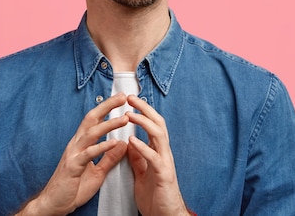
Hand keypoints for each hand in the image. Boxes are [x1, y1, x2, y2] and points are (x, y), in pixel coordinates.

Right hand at [17, 93, 128, 215]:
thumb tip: (122, 144)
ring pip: (91, 133)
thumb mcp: (97, 172)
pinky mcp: (73, 166)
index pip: (95, 120)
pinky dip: (101, 147)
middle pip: (91, 119)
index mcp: (81, 143)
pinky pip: (88, 154)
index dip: (107, 108)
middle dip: (107, 106)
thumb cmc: (73, 188)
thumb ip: (109, 158)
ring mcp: (74, 154)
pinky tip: (113, 142)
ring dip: (109, 124)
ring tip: (124, 118)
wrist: (53, 205)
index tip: (121, 98)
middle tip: (122, 97)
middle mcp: (76, 144)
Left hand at [126, 95, 189, 215]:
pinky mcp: (164, 175)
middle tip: (131, 98)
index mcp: (158, 151)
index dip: (143, 111)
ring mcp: (165, 162)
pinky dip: (143, 147)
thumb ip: (138, 158)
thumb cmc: (155, 197)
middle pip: (158, 123)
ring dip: (143, 122)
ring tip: (129, 115)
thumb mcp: (142, 174)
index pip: (153, 124)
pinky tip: (132, 140)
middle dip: (145, 109)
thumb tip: (130, 144)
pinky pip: (154, 157)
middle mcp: (164, 153)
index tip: (130, 101)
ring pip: (158, 135)